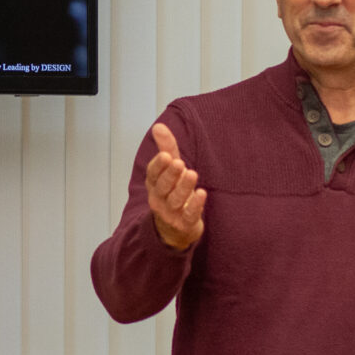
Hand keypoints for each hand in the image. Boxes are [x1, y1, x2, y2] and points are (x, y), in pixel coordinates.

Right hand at [145, 123, 206, 250]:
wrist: (174, 228)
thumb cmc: (172, 193)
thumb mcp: (169, 170)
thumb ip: (166, 148)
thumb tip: (159, 126)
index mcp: (154, 185)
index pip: (153, 174)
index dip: (158, 165)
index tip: (165, 155)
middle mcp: (159, 199)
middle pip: (163, 187)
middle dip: (170, 175)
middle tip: (179, 163)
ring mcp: (171, 213)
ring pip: (175, 200)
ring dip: (183, 187)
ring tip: (192, 174)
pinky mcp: (184, 224)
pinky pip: (189, 215)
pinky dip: (195, 205)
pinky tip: (202, 193)